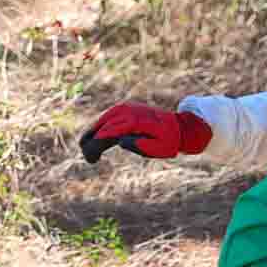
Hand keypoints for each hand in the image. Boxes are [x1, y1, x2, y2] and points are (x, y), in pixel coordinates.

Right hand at [79, 102, 210, 164]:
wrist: (181, 126)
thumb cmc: (170, 141)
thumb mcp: (159, 149)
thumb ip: (140, 145)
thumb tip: (120, 141)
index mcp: (135, 122)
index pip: (108, 133)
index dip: (95, 145)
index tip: (90, 158)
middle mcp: (128, 112)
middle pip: (103, 126)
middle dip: (91, 140)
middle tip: (86, 154)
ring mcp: (127, 108)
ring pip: (104, 120)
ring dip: (93, 132)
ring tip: (85, 145)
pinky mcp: (127, 108)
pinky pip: (109, 117)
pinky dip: (101, 126)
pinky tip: (95, 135)